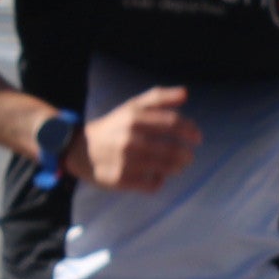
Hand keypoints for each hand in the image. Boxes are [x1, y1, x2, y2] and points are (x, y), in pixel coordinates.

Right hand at [83, 86, 199, 191]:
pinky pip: (152, 185)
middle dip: (185, 155)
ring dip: (176, 168)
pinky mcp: (122, 180)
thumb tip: (186, 93)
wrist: (81, 149)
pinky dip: (159, 181)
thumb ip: (159, 98)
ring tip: (178, 166)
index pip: (171, 123)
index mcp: (134, 117)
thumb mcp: (132, 106)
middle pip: (171, 150)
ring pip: (164, 169)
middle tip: (188, 156)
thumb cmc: (114, 126)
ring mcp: (125, 161)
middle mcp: (130, 139)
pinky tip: (158, 176)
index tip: (198, 138)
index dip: (189, 130)